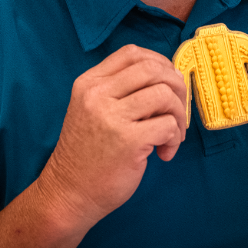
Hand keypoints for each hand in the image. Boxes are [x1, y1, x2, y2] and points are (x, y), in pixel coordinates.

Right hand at [37, 45, 187, 225]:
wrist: (68, 194)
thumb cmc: (89, 153)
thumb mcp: (93, 109)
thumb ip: (122, 90)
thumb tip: (170, 76)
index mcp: (89, 83)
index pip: (132, 53)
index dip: (159, 63)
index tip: (168, 83)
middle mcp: (98, 94)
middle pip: (152, 69)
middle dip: (176, 87)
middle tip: (177, 110)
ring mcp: (112, 117)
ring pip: (165, 94)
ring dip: (179, 115)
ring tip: (172, 135)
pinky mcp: (128, 141)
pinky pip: (168, 125)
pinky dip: (174, 138)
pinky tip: (163, 152)